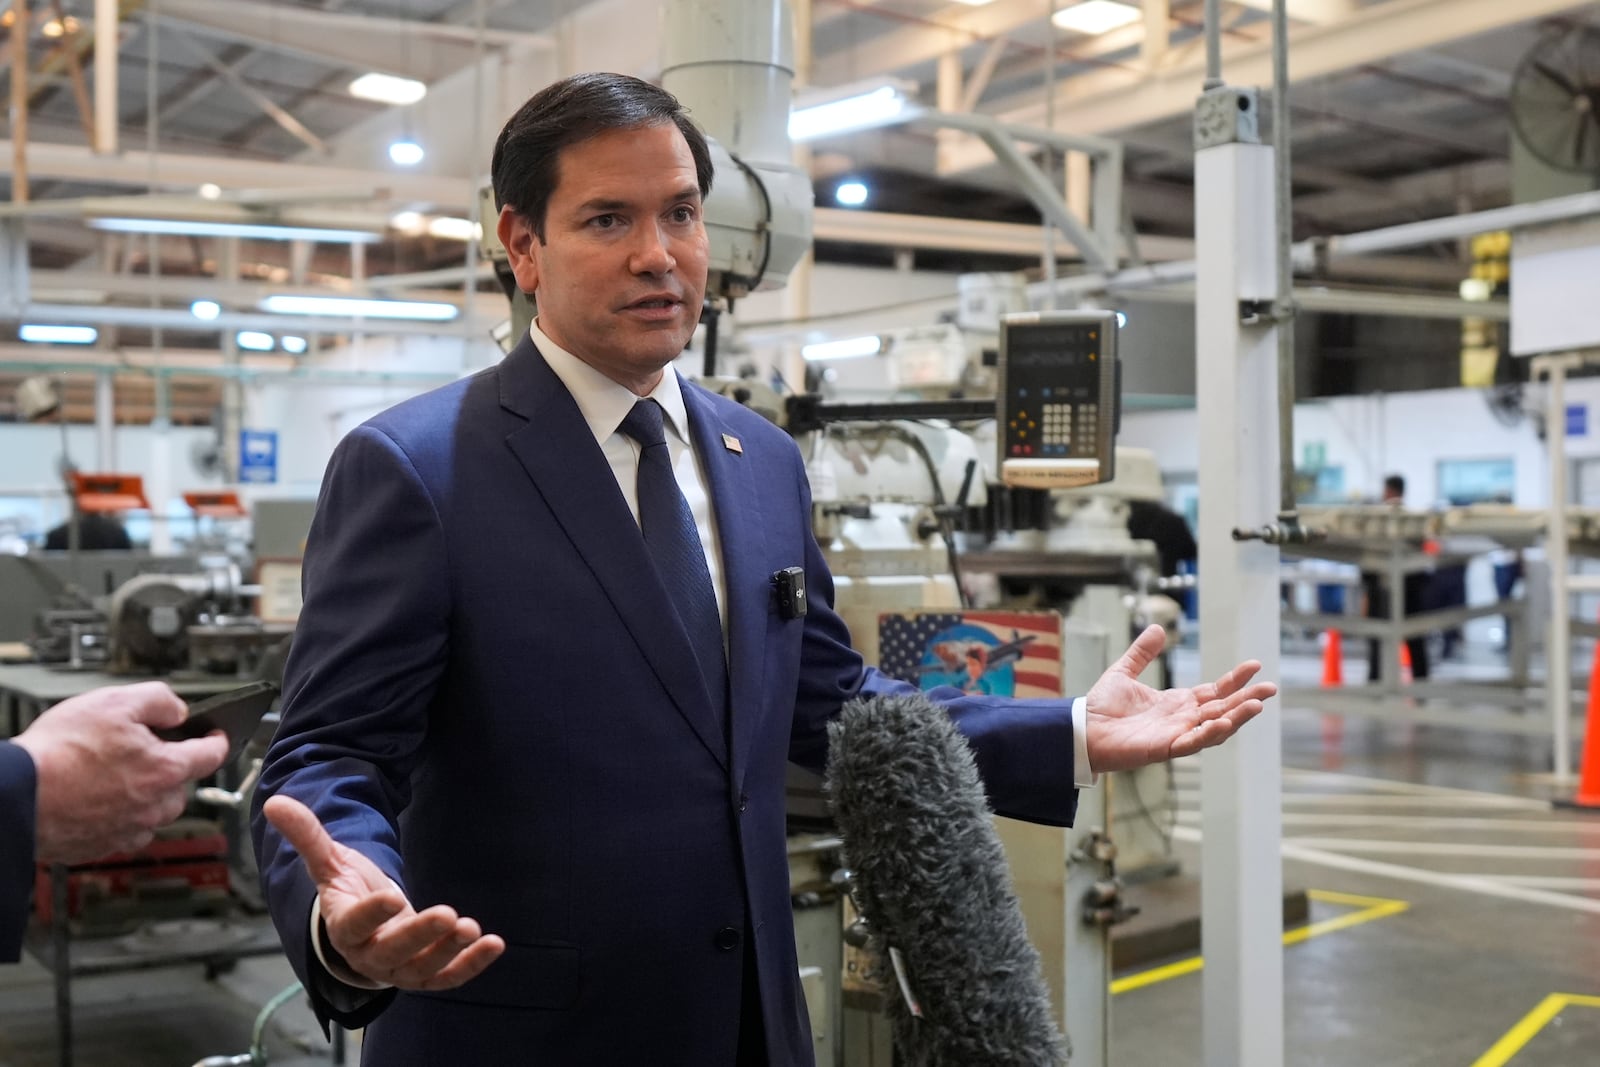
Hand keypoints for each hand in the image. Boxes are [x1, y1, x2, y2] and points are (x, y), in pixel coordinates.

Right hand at [13, 681, 229, 862]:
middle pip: (181, 786)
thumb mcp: (114, 702)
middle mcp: (154, 806)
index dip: (217, 739)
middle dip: (172, 768)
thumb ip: (158, 701)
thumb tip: (177, 710)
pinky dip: (121, 816)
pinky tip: (98, 799)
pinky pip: (126, 831)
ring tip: (116, 774)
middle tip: (145, 751)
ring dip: (148, 794)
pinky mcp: (102, 846)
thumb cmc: (58, 752)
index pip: (212, 755)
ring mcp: (128, 829)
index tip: (217, 734)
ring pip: (154, 812)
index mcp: (166, 770)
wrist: (15, 795)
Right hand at [263, 795, 504, 990]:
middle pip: (392, 952)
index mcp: (343, 927)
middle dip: (420, 936)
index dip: (371, 913)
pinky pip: (447, 977)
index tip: (391, 895)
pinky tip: (495, 944)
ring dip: (450, 952)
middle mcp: (369, 954)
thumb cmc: (347, 892)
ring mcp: (398, 969)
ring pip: (422, 969)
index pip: (354, 924)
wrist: (364, 929)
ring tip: (472, 928)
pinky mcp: (425, 974)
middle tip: (449, 914)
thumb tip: (274, 801)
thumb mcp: (329, 862)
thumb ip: (308, 835)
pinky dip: (471, 965)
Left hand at [1084, 624, 1275, 773]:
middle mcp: (1181, 719)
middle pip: (1222, 709)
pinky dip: (1210, 734)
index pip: (1214, 691)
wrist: (1081, 729)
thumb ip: (1142, 653)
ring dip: (1236, 718)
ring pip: (1214, 728)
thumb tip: (1156, 628)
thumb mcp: (1124, 672)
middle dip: (1246, 699)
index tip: (1254, 666)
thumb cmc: (1101, 707)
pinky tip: (1226, 723)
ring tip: (1258, 705)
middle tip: (1271, 688)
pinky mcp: (1164, 748)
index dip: (1234, 680)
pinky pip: (1193, 742)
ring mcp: (1175, 735)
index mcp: (1176, 703)